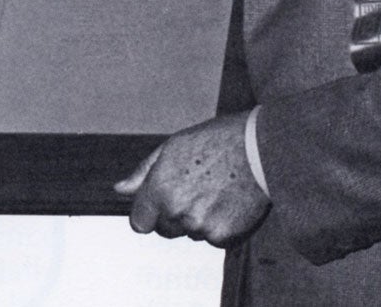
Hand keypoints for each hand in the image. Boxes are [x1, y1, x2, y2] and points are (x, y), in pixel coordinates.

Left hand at [114, 112, 268, 247]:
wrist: (260, 150)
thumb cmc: (215, 142)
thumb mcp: (172, 148)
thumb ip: (143, 173)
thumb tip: (120, 189)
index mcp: (160, 189)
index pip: (139, 223)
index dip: (147, 213)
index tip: (157, 204)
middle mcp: (178, 212)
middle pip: (164, 229)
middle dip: (172, 214)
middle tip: (193, 188)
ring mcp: (202, 227)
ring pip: (189, 233)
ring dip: (196, 219)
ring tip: (214, 190)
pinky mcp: (225, 238)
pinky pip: (212, 239)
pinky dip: (218, 226)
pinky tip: (228, 202)